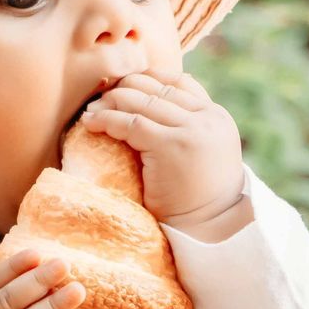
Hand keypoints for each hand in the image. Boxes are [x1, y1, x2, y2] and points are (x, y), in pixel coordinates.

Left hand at [80, 68, 245, 232]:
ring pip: (141, 101)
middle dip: (125, 89)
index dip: (147, 79)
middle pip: (157, 88)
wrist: (210, 229)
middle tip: (101, 98)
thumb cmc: (198, 198)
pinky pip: (130, 123)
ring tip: (92, 111)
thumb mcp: (203, 152)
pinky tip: (91, 124)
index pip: (179, 82)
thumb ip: (188, 127)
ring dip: (111, 102)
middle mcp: (207, 118)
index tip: (124, 86)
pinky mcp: (171, 145)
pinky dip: (107, 120)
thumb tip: (149, 109)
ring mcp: (191, 130)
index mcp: (217, 116)